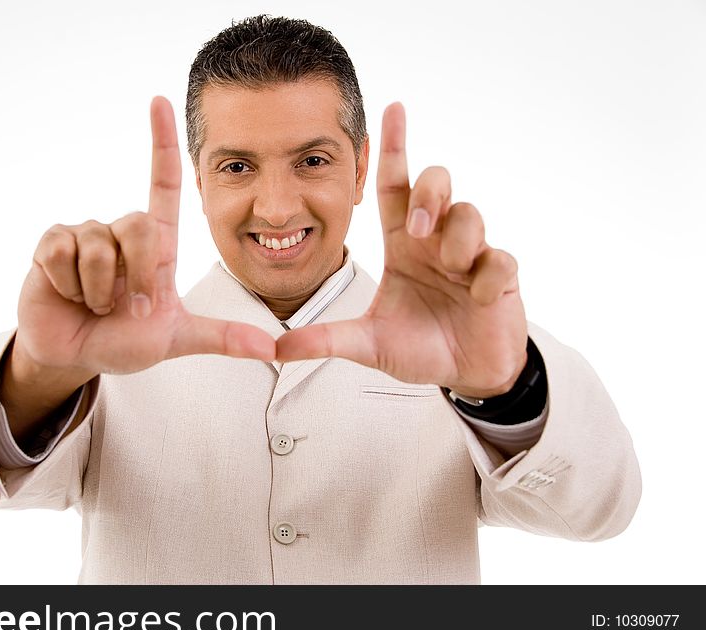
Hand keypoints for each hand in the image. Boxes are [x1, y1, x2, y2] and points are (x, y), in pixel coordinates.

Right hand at [12, 97, 274, 388]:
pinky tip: (68, 294)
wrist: (76, 355)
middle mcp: (121, 231)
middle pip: (138, 224)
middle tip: (129, 308)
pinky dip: (69, 285)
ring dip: (100, 291)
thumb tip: (271, 349)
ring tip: (96, 303)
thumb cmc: (124, 339)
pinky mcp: (51, 244)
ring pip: (98, 246)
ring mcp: (86, 235)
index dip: (162, 143)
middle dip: (138, 278)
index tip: (160, 100)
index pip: (163, 183)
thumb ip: (221, 337)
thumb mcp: (177, 338)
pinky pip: (63, 252)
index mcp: (156, 244)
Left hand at [276, 103, 527, 397]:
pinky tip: (479, 299)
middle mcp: (435, 240)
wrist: (464, 376)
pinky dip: (487, 279)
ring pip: (470, 214)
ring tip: (453, 272)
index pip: (394, 186)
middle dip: (430, 195)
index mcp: (401, 244)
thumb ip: (325, 339)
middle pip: (436, 182)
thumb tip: (275, 348)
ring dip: (459, 241)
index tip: (392, 107)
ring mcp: (471, 255)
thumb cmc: (417, 349)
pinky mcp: (502, 276)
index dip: (393, 147)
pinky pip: (499, 259)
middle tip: (419, 231)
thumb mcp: (367, 343)